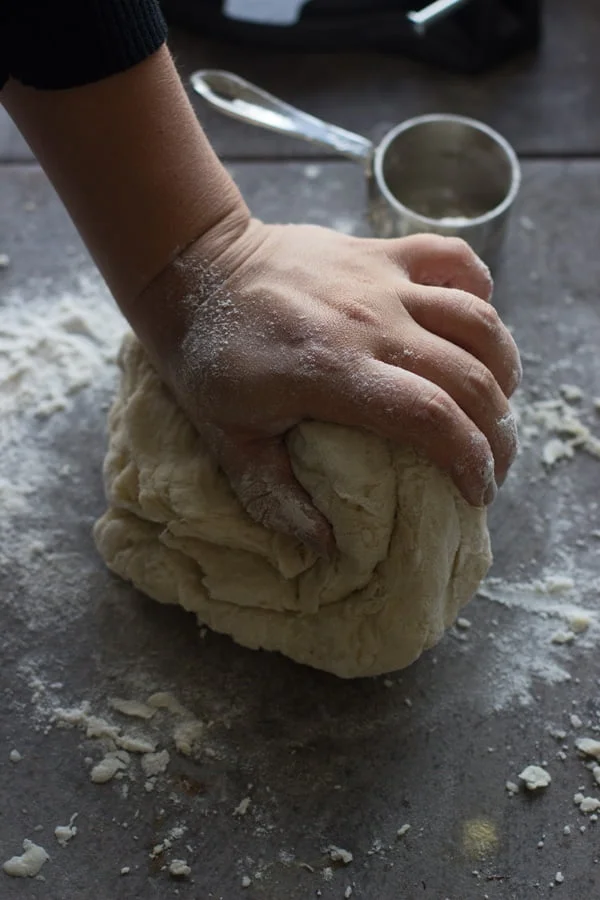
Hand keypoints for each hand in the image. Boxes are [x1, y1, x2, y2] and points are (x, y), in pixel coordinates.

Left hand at [132, 219, 520, 555]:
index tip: (479, 491)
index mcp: (331, 373)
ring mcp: (380, 280)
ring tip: (499, 403)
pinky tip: (477, 324)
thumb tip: (327, 544)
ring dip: (503, 366)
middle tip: (495, 463)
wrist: (196, 266)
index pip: (430, 418)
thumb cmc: (208, 357)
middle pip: (468, 377)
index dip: (470, 460)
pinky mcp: (380, 251)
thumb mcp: (226, 438)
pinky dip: (480, 289)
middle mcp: (368, 322)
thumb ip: (273, 496)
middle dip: (499, 431)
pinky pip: (452, 258)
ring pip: (477, 318)